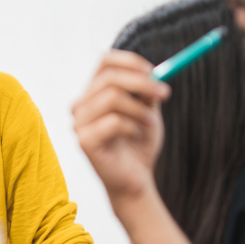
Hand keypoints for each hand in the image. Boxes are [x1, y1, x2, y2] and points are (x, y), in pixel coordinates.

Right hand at [72, 50, 168, 202]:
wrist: (134, 181)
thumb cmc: (139, 145)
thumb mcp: (147, 111)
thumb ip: (146, 92)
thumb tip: (153, 72)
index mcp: (93, 94)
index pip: (105, 62)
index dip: (130, 62)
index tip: (155, 71)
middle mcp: (81, 106)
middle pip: (109, 77)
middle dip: (142, 83)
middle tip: (165, 93)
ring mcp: (79, 123)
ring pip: (112, 98)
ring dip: (140, 109)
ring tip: (150, 123)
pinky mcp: (84, 141)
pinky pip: (113, 121)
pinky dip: (133, 127)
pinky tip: (136, 136)